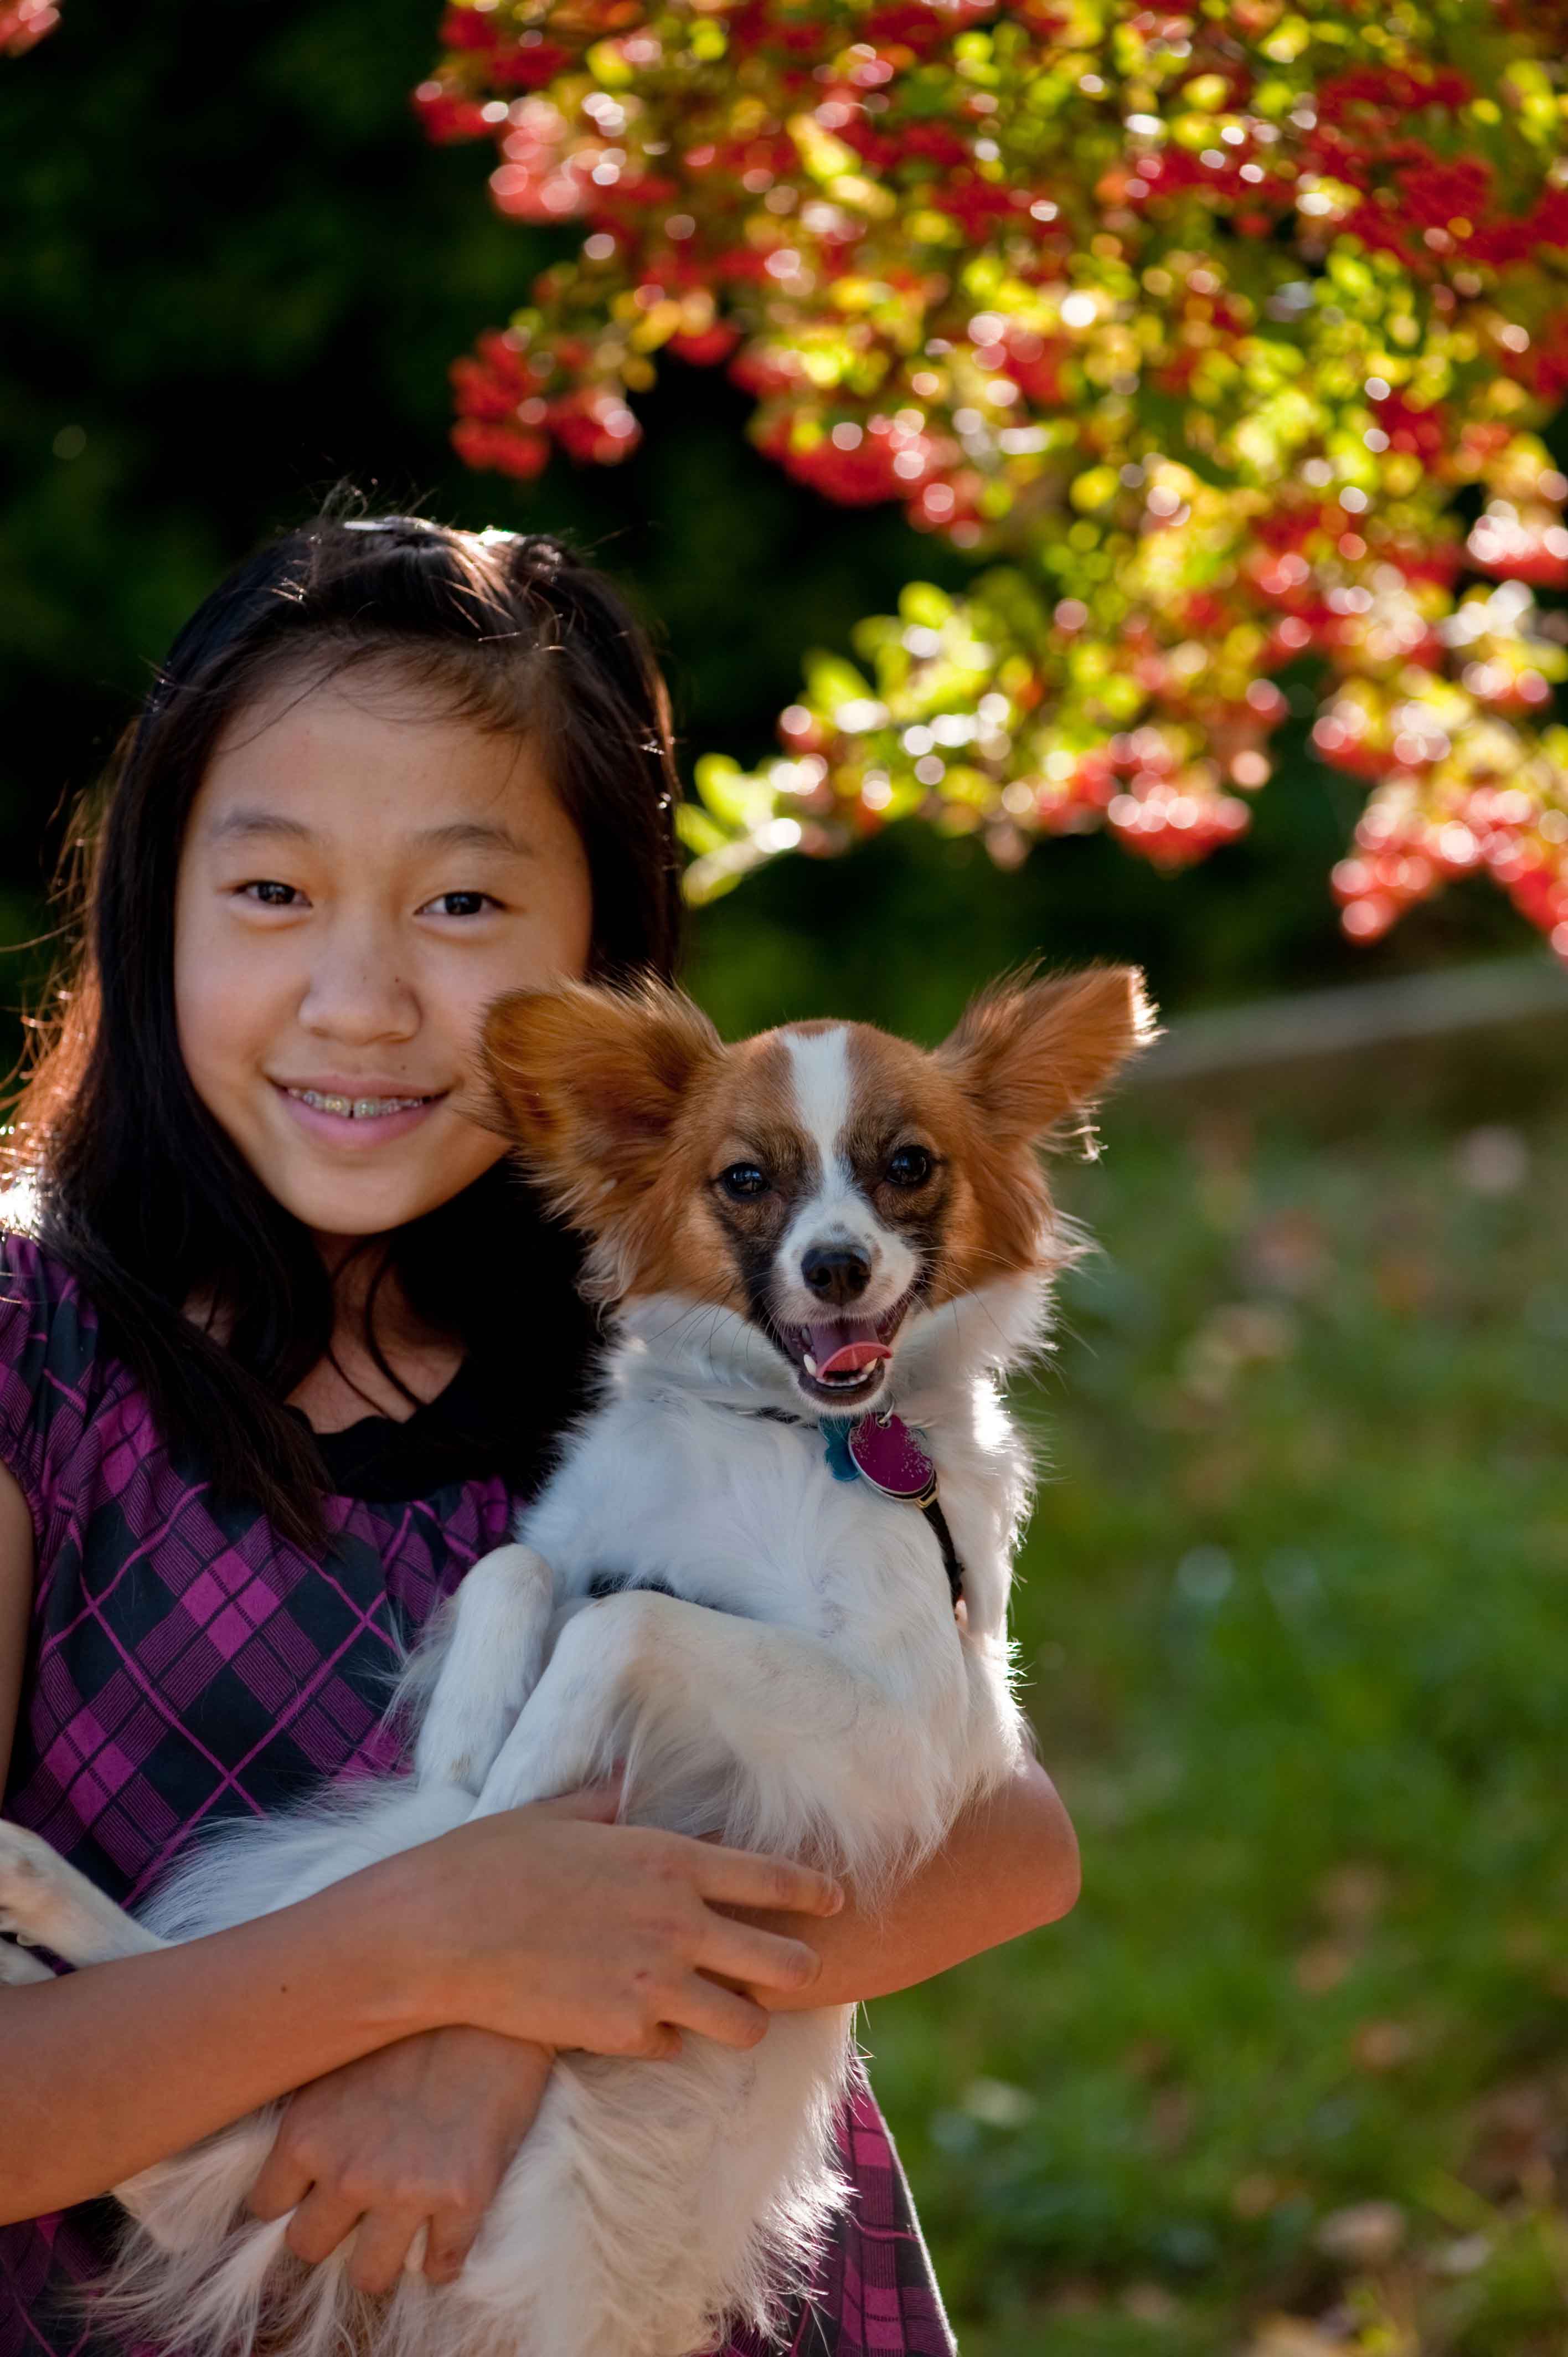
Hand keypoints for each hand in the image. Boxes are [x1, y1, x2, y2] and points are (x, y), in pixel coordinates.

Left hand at [246, 2026, 552, 2291]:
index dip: (290, 2200)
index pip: (265, 2205)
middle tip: (355, 2211)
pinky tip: (448, 2232)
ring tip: (399, 2234)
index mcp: (309, 2132)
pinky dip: (443, 2257)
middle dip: (329, 2233)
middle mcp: (349, 2171)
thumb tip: (299, 2159)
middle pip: (307, 2247)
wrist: (498, 2001)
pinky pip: (441, 2267)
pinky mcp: (465, 2199)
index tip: (310, 2191)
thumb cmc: (419, 2019)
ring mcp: (407, 2191)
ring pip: (368, 2275)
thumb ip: (317, 2114)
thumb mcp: (343, 2056)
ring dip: (381, 2257)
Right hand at [406, 1780, 841, 2056]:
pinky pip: (673, 2047)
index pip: (775, 1881)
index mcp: (671, 1861)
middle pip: (785, 1964)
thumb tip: (628, 1788)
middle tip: (786, 1970)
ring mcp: (655, 1986)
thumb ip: (609, 1803)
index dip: (815, 1894)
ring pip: (747, 2024)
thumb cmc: (490, 1860)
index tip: (837, 1900)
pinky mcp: (623, 2036)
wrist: (437, 1934)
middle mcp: (679, 1925)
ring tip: (720, 2008)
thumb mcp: (560, 1813)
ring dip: (739, 2017)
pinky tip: (636, 2021)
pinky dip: (664, 2039)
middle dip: (795, 1968)